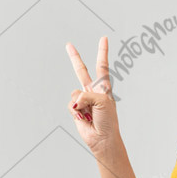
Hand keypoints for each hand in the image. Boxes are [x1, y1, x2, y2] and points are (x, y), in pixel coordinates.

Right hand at [65, 36, 120, 153]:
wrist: (102, 138)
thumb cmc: (108, 120)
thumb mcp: (102, 101)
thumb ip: (87, 94)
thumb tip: (74, 100)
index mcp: (103, 87)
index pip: (102, 66)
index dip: (102, 52)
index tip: (104, 39)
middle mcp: (92, 92)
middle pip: (81, 71)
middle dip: (74, 58)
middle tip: (68, 45)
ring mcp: (83, 100)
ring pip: (74, 93)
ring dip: (81, 103)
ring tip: (89, 113)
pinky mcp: (75, 110)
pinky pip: (70, 104)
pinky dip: (76, 111)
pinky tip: (83, 118)